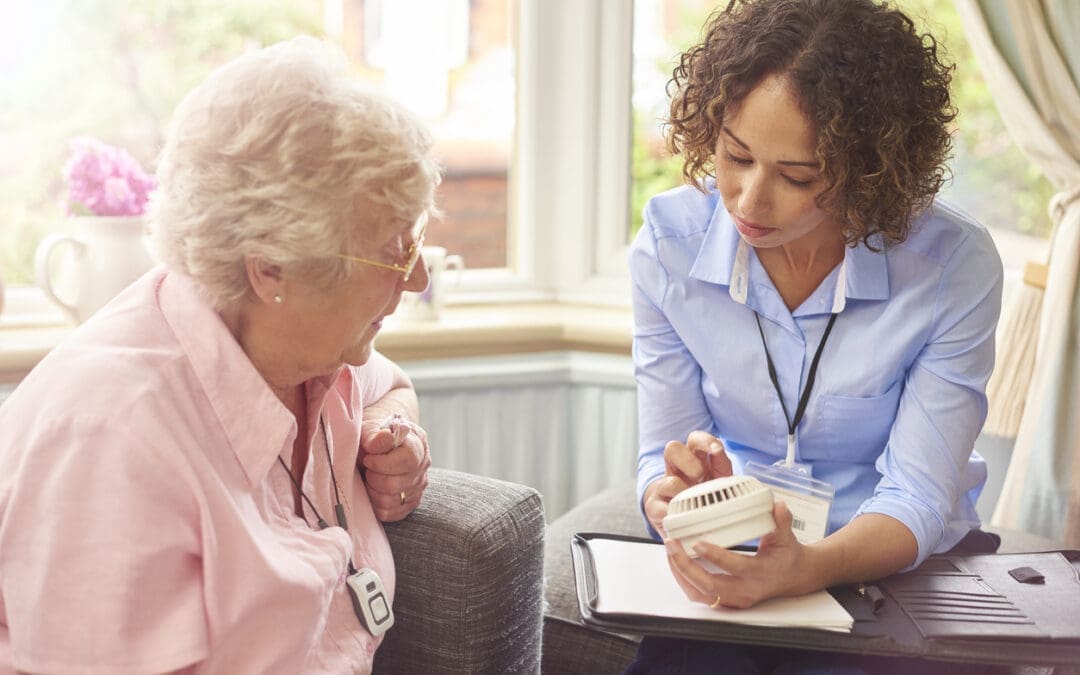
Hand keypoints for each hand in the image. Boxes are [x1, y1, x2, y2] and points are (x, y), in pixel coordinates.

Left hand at [359, 416, 429, 521]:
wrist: (374, 447)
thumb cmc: (372, 437)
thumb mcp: (370, 430)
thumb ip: (376, 435)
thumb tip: (386, 438)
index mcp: (417, 442)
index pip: (408, 460)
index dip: (383, 464)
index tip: (368, 458)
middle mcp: (423, 465)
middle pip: (396, 485)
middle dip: (373, 478)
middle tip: (367, 469)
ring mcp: (419, 485)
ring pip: (392, 502)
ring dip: (373, 492)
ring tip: (369, 479)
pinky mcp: (411, 502)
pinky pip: (391, 513)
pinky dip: (376, 505)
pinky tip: (373, 491)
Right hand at [644, 431, 731, 535]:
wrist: (685, 519)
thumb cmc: (705, 496)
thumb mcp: (720, 480)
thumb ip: (722, 467)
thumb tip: (720, 453)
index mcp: (694, 459)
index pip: (695, 439)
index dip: (705, 441)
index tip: (717, 450)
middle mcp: (676, 469)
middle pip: (672, 448)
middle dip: (689, 462)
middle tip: (701, 478)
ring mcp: (663, 487)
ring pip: (668, 482)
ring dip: (685, 495)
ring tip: (695, 505)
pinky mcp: (654, 507)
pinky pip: (658, 508)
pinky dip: (672, 514)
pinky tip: (682, 518)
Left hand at [664, 501, 808, 608]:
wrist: (793, 577)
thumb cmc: (787, 556)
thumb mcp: (787, 537)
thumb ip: (782, 521)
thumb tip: (777, 506)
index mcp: (760, 573)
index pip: (736, 567)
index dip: (716, 556)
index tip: (698, 542)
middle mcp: (746, 590)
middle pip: (710, 586)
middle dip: (686, 566)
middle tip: (672, 544)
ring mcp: (735, 599)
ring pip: (701, 594)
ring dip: (681, 574)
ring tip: (670, 552)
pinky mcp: (727, 601)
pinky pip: (700, 596)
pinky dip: (685, 581)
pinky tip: (676, 564)